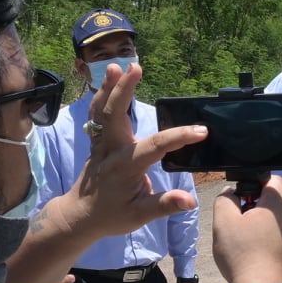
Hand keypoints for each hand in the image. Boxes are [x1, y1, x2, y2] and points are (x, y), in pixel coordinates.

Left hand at [47, 62, 205, 240]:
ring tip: (116, 66)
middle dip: (123, 90)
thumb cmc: (112, 216)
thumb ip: (164, 205)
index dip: (179, 137)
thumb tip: (190, 200)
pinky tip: (109, 79)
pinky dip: (101, 95)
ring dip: (108, 87)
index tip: (201, 131)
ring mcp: (100, 144)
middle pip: (113, 115)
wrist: (80, 216)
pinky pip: (96, 114)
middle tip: (135, 68)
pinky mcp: (96, 141)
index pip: (155, 146)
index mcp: (124, 167)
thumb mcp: (140, 216)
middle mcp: (109, 151)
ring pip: (100, 110)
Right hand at [211, 176, 281, 282]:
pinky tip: (261, 260)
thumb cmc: (242, 254)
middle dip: (259, 211)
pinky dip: (275, 247)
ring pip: (281, 226)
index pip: (273, 180)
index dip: (256, 184)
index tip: (243, 201)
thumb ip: (226, 199)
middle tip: (241, 227)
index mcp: (278, 205)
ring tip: (250, 247)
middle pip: (276, 205)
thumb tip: (232, 193)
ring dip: (267, 230)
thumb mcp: (223, 221)